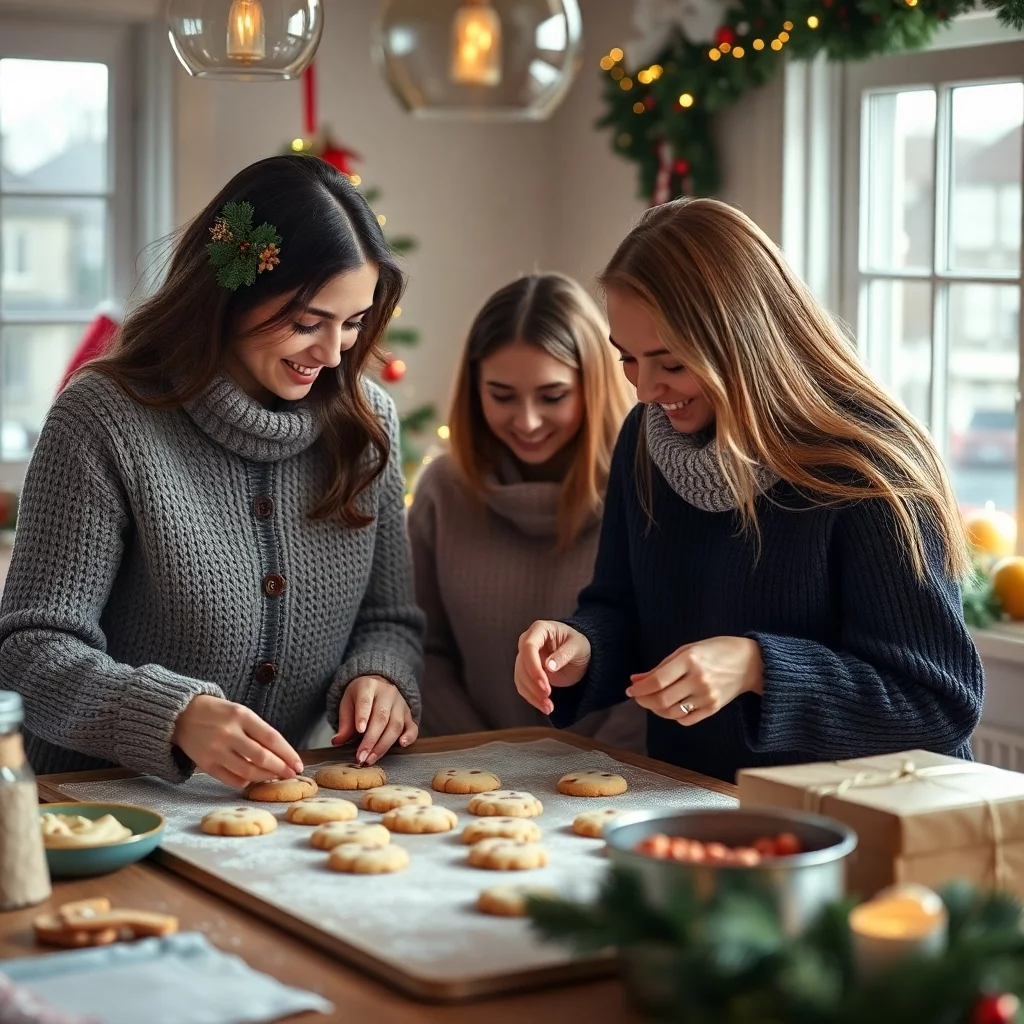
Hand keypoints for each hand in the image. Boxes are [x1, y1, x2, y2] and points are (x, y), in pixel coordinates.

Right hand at [172, 694, 303, 788]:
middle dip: (281, 769)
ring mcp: (216, 750)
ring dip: (266, 777)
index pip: (272, 738)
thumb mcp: (240, 712)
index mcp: (241, 715)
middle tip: (291, 775)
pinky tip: (253, 779)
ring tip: (275, 777)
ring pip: (248, 771)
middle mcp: (229, 733)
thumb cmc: (217, 713)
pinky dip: (246, 782)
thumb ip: (258, 731)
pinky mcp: (205, 764)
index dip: (288, 753)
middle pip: (262, 757)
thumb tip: (281, 755)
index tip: (298, 764)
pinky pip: (232, 779)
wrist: (181, 715)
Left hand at [332, 675, 417, 764]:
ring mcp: (400, 704)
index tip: (359, 730)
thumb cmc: (360, 697)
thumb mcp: (348, 703)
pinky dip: (409, 736)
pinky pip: (412, 726)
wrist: (379, 684)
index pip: (366, 701)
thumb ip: (344, 722)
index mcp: (369, 686)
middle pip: (381, 717)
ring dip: (383, 745)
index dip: (363, 715)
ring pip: (395, 725)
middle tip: (361, 757)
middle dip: (371, 740)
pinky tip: (402, 744)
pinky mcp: (408, 714)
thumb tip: (336, 741)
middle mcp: (387, 693)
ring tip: (371, 758)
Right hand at [514, 620, 590, 715]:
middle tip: (548, 697)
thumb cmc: (578, 644)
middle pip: (521, 665)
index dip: (533, 667)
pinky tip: (545, 707)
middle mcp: (527, 642)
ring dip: (532, 695)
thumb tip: (548, 666)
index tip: (544, 684)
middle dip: (533, 684)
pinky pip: (524, 686)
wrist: (578, 653)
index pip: (528, 647)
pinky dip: (533, 698)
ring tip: (549, 707)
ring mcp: (525, 658)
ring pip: (520, 678)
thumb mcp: (577, 647)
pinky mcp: (527, 672)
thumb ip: (563, 654)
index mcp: (539, 630)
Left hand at [625, 637, 763, 726]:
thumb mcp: (686, 650)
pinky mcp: (714, 708)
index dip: (639, 688)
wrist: (750, 662)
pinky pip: (686, 720)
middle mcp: (698, 679)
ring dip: (656, 710)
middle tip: (637, 697)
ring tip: (652, 701)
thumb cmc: (716, 651)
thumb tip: (636, 680)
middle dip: (643, 701)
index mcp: (690, 660)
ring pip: (671, 712)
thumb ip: (660, 667)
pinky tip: (670, 707)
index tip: (630, 689)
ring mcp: (707, 696)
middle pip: (661, 700)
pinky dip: (673, 716)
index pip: (657, 681)